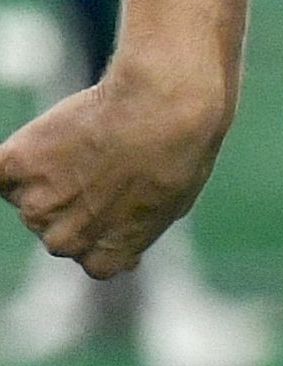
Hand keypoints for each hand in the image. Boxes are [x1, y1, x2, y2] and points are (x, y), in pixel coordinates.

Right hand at [0, 65, 233, 278]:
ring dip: (51, 167)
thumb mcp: (172, 204)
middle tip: (110, 155)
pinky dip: (15, 156)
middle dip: (75, 193)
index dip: (103, 218)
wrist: (164, 106)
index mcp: (105, 259)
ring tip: (94, 134)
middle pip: (56, 222)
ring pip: (31, 191)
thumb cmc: (181, 148)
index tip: (120, 189)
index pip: (90, 252)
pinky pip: (1, 167)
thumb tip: (128, 259)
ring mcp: (35, 206)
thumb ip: (134, 231)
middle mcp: (64, 243)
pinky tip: (36, 143)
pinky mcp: (15, 168)